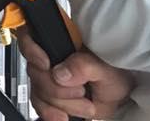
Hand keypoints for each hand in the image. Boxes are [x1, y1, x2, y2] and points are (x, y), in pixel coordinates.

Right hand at [18, 31, 133, 120]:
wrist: (120, 98)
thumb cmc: (115, 75)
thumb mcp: (105, 68)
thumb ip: (83, 66)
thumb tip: (60, 73)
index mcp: (61, 42)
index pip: (29, 37)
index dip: (31, 50)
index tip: (46, 64)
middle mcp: (50, 58)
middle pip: (34, 72)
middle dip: (57, 89)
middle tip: (82, 92)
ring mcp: (48, 78)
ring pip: (37, 92)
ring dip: (61, 105)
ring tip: (85, 105)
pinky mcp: (49, 97)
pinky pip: (39, 106)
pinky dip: (50, 114)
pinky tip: (63, 117)